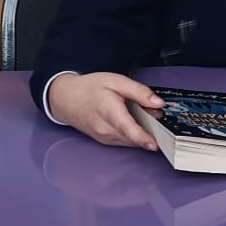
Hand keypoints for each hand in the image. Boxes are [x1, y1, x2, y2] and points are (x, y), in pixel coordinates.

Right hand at [46, 72, 163, 150]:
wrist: (65, 99)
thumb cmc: (89, 88)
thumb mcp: (116, 81)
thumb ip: (138, 92)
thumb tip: (158, 103)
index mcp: (108, 111)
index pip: (127, 128)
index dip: (142, 138)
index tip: (155, 145)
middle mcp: (105, 129)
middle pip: (133, 137)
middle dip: (151, 133)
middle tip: (160, 121)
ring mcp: (104, 138)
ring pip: (131, 142)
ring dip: (144, 135)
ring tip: (149, 120)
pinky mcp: (106, 141)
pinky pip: (126, 142)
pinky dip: (135, 136)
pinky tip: (139, 125)